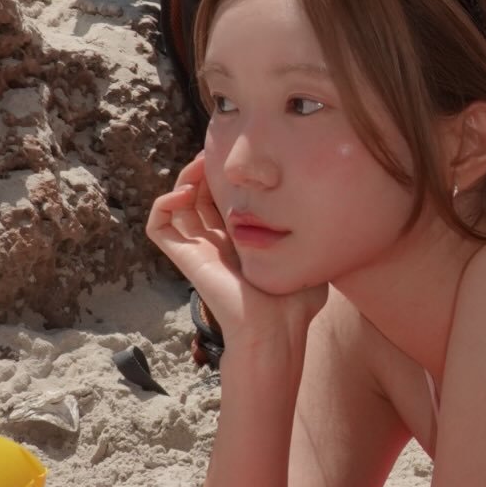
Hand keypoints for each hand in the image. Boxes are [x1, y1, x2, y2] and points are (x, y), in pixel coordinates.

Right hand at [147, 155, 327, 348]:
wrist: (275, 332)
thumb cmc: (295, 307)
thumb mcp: (308, 260)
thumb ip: (311, 239)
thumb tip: (327, 221)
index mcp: (243, 242)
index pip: (226, 201)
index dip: (228, 178)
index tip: (243, 162)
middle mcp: (218, 243)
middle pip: (199, 196)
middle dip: (205, 171)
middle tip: (217, 154)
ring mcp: (199, 250)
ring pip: (177, 205)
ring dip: (183, 179)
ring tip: (200, 166)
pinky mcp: (185, 259)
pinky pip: (158, 226)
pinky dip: (163, 204)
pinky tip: (185, 193)